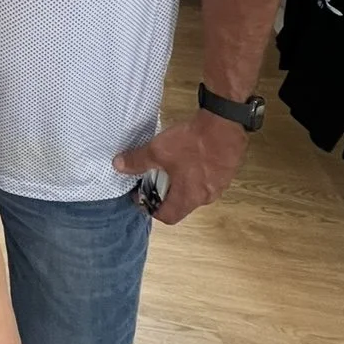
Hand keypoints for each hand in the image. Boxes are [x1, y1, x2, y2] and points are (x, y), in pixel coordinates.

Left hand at [113, 110, 246, 224]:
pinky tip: (188, 156)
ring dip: (180, 183)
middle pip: (181, 205)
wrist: (224, 125)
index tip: (141, 194)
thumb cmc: (192, 143)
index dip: (151, 208)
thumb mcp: (158, 151)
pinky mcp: (226, 172)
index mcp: (188, 198)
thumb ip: (137, 160)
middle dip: (164, 194)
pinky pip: (206, 179)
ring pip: (194, 191)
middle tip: (152, 177)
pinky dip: (194, 173)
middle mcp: (205, 197)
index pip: (168, 217)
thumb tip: (118, 165)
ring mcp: (219, 185)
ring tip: (169, 165)